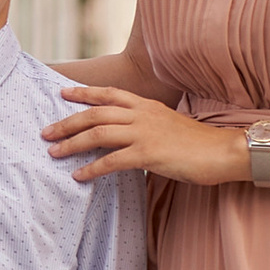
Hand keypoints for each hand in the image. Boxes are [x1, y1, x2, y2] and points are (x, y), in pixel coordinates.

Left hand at [41, 87, 241, 186]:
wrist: (223, 151)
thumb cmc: (199, 144)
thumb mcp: (169, 125)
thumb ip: (147, 126)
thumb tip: (128, 137)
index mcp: (147, 105)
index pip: (109, 94)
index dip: (84, 92)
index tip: (62, 93)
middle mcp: (142, 114)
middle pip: (96, 112)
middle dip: (68, 122)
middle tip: (46, 132)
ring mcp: (144, 133)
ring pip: (98, 133)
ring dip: (72, 144)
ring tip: (54, 153)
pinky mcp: (148, 154)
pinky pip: (112, 161)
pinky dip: (92, 169)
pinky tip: (79, 176)